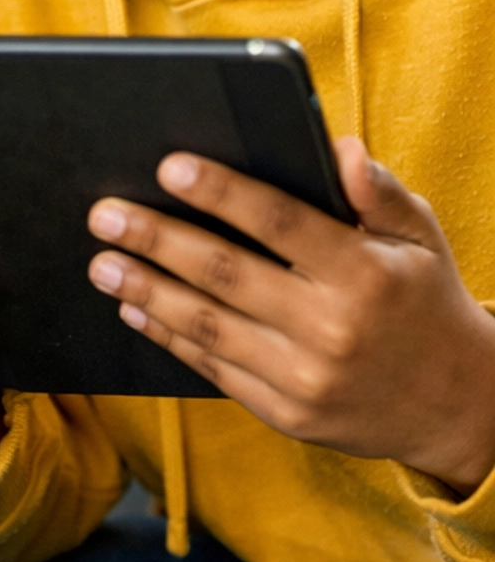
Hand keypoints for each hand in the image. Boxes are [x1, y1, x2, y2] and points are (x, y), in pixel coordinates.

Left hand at [87, 138, 494, 494]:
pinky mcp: (287, 414)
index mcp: (363, 274)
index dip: (222, 192)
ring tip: (101, 262)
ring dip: (145, 291)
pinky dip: (168, 337)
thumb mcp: (421, 238)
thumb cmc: (427, 303)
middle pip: (225, 274)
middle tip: (103, 214)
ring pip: (207, 327)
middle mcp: (331, 329)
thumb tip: (338, 147)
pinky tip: (135, 308)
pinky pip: (214, 370)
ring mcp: (305, 378)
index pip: (280, 223)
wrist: (459, 407)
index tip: (169, 166)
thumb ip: (378, 191)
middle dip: (156, 240)